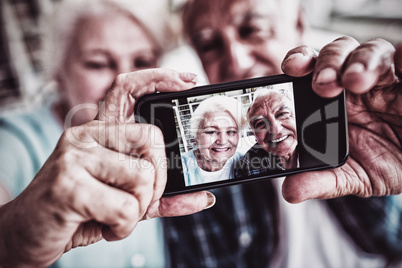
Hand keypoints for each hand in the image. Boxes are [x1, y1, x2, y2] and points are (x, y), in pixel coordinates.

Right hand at [0, 69, 213, 267]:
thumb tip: (204, 197)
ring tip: (114, 216)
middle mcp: (85, 135)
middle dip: (158, 177)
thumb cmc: (80, 210)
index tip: (188, 80)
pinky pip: (125, 207)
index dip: (159, 77)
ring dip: (138, 208)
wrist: (27, 233)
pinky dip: (123, 226)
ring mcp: (75, 156)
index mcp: (99, 132)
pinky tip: (103, 225)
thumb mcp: (126, 199)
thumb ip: (163, 195)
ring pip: (142, 176)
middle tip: (141, 198)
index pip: (128, 89)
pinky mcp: (68, 185)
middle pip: (151, 137)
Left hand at [281, 37, 401, 201]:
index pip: (310, 70)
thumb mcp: (354, 176)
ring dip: (360, 60)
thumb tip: (289, 192)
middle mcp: (355, 84)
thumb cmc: (385, 163)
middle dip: (327, 62)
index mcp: (332, 101)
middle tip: (323, 84)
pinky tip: (400, 65)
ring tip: (355, 80)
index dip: (299, 62)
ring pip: (370, 50)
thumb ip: (323, 181)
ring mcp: (386, 78)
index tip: (289, 70)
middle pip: (336, 52)